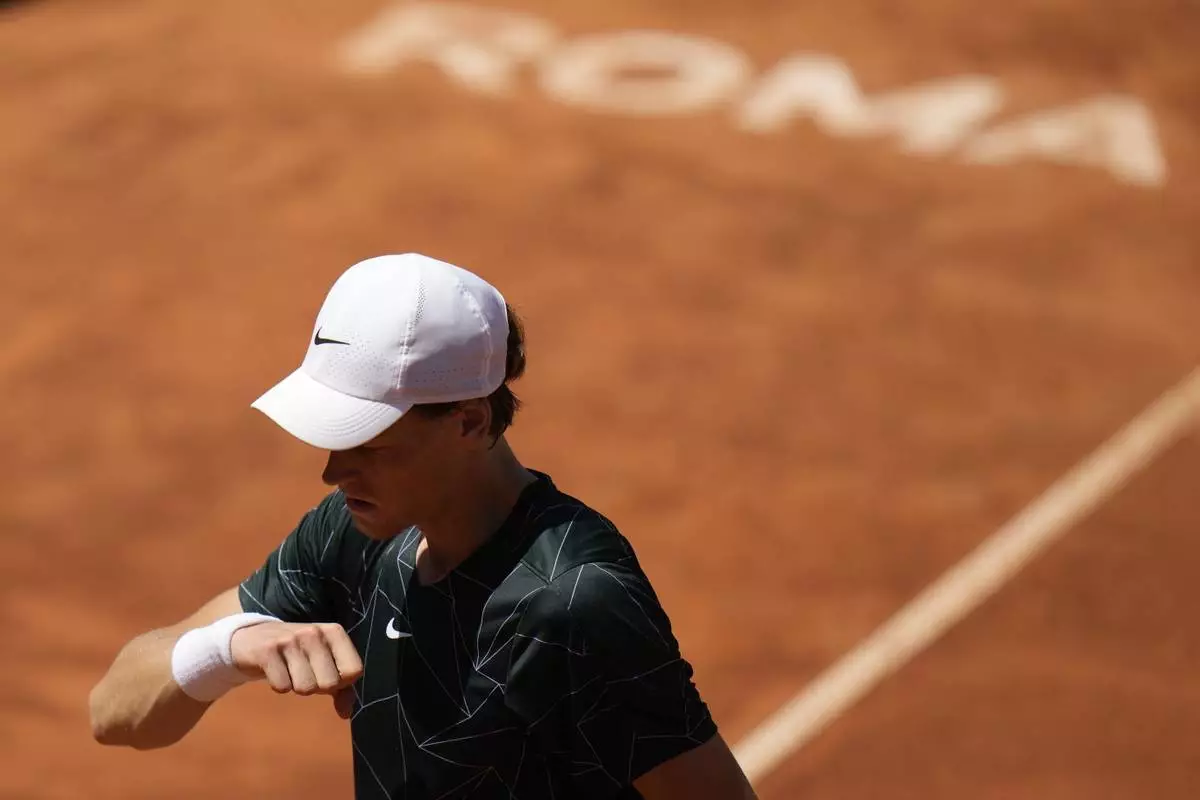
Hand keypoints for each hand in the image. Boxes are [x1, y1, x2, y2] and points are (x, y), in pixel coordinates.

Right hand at [229, 621, 362, 696]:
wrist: (253, 637)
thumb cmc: (297, 653)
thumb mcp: (323, 663)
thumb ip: (341, 687)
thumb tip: (347, 713)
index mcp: (334, 632)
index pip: (354, 670)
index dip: (342, 682)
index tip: (327, 675)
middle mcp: (315, 632)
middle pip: (330, 683)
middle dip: (317, 687)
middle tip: (305, 673)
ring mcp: (290, 639)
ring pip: (306, 687)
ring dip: (296, 686)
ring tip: (290, 670)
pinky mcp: (267, 650)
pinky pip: (282, 686)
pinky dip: (278, 685)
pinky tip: (275, 671)